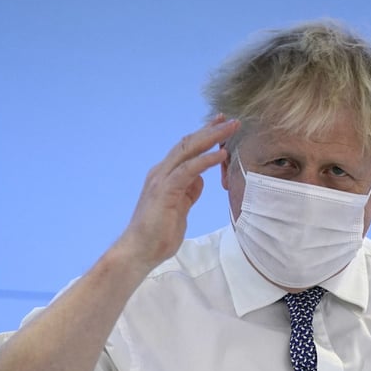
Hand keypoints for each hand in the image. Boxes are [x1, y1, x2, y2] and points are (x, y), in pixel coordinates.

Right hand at [122, 115, 239, 268]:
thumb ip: (188, 193)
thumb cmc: (158, 234)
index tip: (221, 124)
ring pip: (188, 151)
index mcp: (165, 176)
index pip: (186, 150)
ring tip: (230, 129)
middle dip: (210, 130)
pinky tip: (220, 154)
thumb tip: (199, 180)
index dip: (204, 136)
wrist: (140, 250)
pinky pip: (188, 170)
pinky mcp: (165, 190)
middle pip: (188, 144)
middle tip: (230, 120)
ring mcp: (162, 180)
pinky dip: (205, 160)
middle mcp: (162, 172)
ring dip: (211, 138)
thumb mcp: (180, 209)